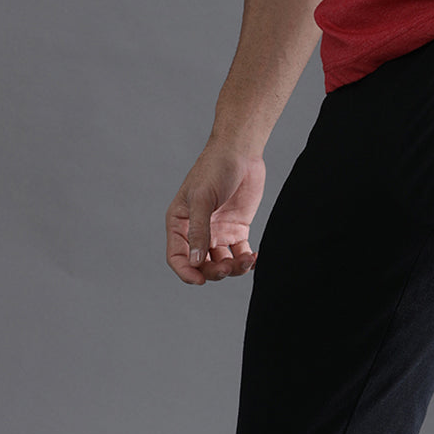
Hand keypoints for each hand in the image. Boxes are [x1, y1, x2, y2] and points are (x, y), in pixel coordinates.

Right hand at [166, 145, 266, 284]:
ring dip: (233, 267)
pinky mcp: (237, 230)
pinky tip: (255, 258)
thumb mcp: (202, 199)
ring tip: (247, 260)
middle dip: (214, 271)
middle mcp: (197, 231)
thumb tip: (195, 262)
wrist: (241, 152)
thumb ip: (199, 231)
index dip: (186, 272)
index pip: (178, 257)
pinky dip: (247, 260)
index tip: (199, 281)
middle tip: (227, 267)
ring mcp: (217, 232)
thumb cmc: (214, 169)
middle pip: (201, 264)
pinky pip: (240, 253)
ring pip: (222, 262)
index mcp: (179, 223)